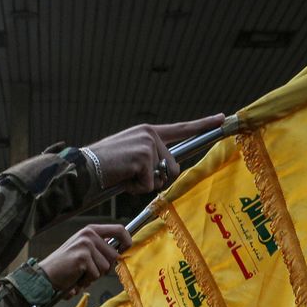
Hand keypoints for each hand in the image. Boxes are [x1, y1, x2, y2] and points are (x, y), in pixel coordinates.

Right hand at [38, 224, 130, 295]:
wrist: (45, 275)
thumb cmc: (64, 266)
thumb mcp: (84, 250)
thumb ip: (101, 248)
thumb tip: (121, 252)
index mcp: (90, 230)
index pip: (119, 229)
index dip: (127, 241)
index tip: (126, 250)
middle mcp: (89, 235)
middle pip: (114, 255)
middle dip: (104, 268)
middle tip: (87, 270)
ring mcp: (85, 245)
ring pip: (106, 267)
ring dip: (94, 276)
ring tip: (80, 274)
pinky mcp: (82, 257)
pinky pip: (95, 275)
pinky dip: (86, 281)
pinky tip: (75, 278)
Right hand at [86, 114, 224, 193]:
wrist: (85, 167)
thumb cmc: (105, 165)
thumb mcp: (131, 155)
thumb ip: (151, 158)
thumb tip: (167, 172)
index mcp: (148, 132)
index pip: (181, 128)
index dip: (203, 124)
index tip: (222, 118)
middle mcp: (151, 135)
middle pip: (172, 167)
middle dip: (156, 178)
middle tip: (132, 176)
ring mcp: (148, 145)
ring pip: (160, 178)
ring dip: (143, 184)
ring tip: (124, 175)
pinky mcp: (143, 158)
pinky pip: (149, 185)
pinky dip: (135, 189)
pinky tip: (121, 179)